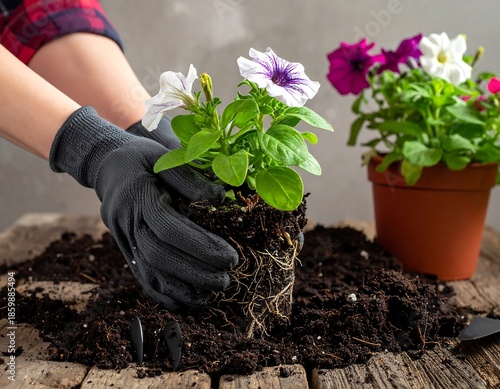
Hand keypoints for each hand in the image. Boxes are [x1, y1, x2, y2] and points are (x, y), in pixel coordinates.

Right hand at [50, 107, 237, 309]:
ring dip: (181, 288)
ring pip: (148, 271)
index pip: (169, 227)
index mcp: (137, 194)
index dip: (200, 246)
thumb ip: (189, 177)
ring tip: (211, 295)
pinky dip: (162, 293)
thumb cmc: (142, 158)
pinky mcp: (124, 249)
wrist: (108, 166)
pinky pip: (140, 276)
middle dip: (195, 272)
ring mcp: (121, 238)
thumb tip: (218, 197)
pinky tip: (184, 302)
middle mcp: (125, 220)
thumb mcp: (164, 155)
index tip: (230, 257)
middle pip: (158, 255)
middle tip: (225, 280)